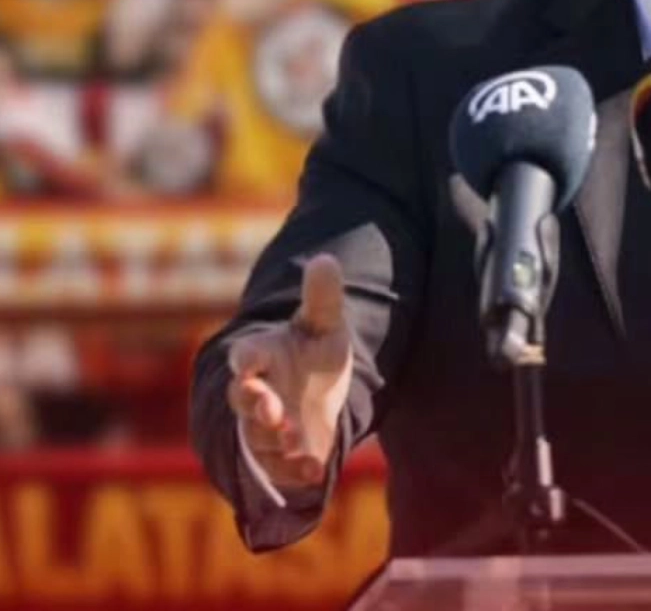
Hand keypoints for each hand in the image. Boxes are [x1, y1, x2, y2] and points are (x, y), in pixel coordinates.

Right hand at [227, 254, 352, 489]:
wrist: (317, 393)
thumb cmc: (312, 353)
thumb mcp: (323, 324)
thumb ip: (322, 298)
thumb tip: (326, 260)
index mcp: (260, 356)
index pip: (245, 356)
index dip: (245, 361)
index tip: (248, 365)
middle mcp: (256, 394)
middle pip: (244, 401)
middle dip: (255, 406)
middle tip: (272, 410)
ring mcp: (265, 429)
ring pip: (258, 438)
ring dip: (274, 442)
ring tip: (296, 440)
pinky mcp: (281, 458)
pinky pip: (279, 469)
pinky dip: (294, 472)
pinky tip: (315, 472)